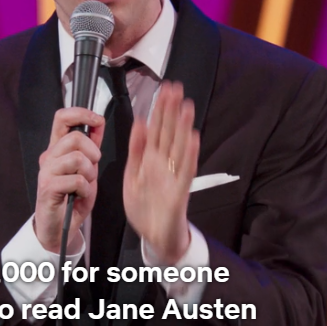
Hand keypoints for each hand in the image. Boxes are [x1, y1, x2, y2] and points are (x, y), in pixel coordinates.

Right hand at [34, 107, 105, 252]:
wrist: (58, 228)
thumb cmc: (72, 199)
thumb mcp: (87, 169)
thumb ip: (91, 148)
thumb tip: (98, 123)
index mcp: (57, 149)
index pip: (62, 118)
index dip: (80, 114)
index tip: (96, 119)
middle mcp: (49, 156)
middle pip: (76, 138)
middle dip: (93, 153)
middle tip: (91, 169)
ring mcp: (46, 171)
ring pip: (78, 158)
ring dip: (89, 174)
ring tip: (84, 185)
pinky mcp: (48, 187)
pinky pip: (77, 180)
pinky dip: (85, 190)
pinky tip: (79, 196)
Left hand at [123, 81, 198, 264]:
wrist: (154, 237)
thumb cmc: (145, 208)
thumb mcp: (132, 176)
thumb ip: (135, 150)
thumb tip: (138, 124)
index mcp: (150, 159)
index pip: (155, 129)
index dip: (159, 109)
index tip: (162, 90)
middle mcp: (164, 164)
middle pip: (169, 132)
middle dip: (172, 111)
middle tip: (176, 88)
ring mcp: (173, 176)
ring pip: (180, 147)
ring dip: (184, 128)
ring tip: (187, 108)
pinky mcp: (180, 192)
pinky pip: (186, 172)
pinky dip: (190, 156)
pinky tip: (194, 140)